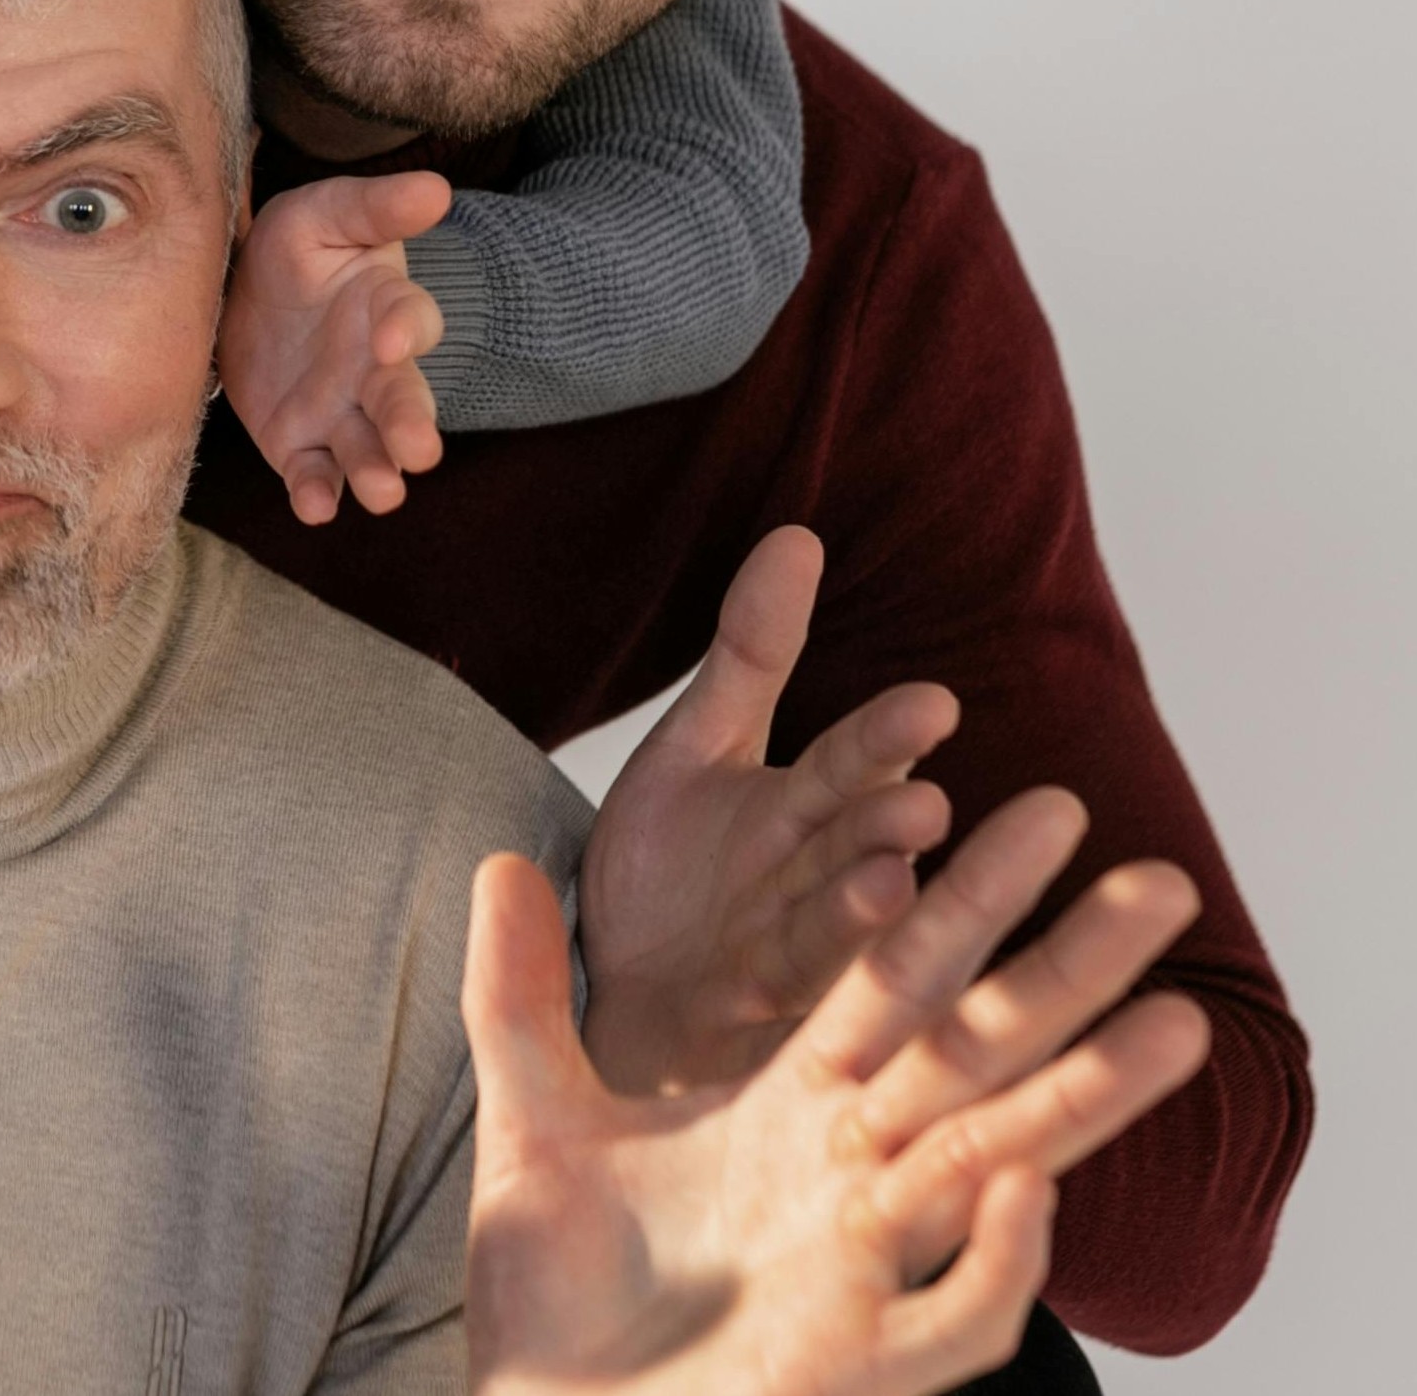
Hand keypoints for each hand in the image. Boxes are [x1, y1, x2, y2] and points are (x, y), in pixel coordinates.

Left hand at [215, 169, 450, 523]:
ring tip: (383, 491)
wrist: (246, 291)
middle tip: (419, 451)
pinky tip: (315, 507)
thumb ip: (375, 207)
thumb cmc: (299, 247)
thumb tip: (435, 188)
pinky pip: (312, 473)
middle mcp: (373, 370)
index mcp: (387, 308)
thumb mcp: (326, 213)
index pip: (412, 319)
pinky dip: (317, 493)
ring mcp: (338, 412)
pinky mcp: (298, 443)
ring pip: (366, 448)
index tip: (394, 339)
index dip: (407, 328)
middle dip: (411, 424)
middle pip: (402, 399)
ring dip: (376, 471)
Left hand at [465, 794, 1212, 1394]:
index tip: (1023, 806)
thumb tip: (498, 857)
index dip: (956, 896)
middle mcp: (847, 1176)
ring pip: (998, 1165)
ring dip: (1082, 1097)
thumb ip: (520, 988)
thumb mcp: (532, 1112)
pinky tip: (1026, 1180)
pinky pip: (955, 1313)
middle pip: (973, 1049)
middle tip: (1163, 878)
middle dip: (1062, 967)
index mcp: (793, 1107)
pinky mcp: (850, 1361)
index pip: (892, 978)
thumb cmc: (557, 1291)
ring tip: (1176, 1022)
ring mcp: (859, 1270)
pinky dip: (998, 1255)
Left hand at [581, 530, 957, 1092]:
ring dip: (864, 906)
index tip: (933, 705)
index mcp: (805, 809)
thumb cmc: (676, 863)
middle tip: (926, 804)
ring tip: (893, 878)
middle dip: (890, 824)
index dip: (885, 738)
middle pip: (856, 843)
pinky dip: (806, 978)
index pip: (850, 762)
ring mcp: (788, 949)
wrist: (613, 984)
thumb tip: (798, 534)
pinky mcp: (748, 1013)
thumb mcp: (697, 742)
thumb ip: (752, 652)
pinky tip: (824, 972)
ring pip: (836, 923)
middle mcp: (815, 878)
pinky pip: (783, 994)